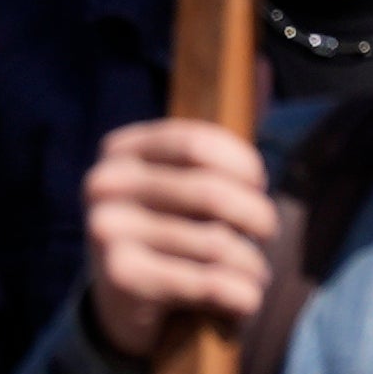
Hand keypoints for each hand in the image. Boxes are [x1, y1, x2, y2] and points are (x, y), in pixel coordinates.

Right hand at [75, 117, 280, 364]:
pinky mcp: (121, 277)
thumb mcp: (181, 185)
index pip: (195, 141)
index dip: (241, 162)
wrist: (120, 308)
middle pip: (210, 192)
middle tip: (268, 232)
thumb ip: (218, 138)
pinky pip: (207, 282)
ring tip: (256, 274)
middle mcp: (104, 184)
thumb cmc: (167, 234)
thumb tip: (261, 65)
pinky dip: (241, 295)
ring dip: (252, 264)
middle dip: (256, 215)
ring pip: (215, 242)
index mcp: (120, 150)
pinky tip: (244, 300)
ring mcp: (107, 230)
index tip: (260, 184)